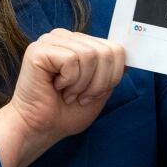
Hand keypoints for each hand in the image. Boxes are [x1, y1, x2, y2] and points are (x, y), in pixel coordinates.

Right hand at [0, 29, 124, 166]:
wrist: (39, 128)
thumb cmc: (65, 113)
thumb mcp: (99, 91)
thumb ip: (112, 73)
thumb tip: (127, 59)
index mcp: (78, 43)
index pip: (114, 48)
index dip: (112, 75)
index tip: (94, 93)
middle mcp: (64, 37)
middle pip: (105, 51)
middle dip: (99, 82)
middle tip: (81, 96)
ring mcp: (50, 41)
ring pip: (89, 55)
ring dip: (82, 84)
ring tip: (68, 93)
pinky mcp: (39, 50)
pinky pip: (71, 60)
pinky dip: (69, 81)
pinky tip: (55, 87)